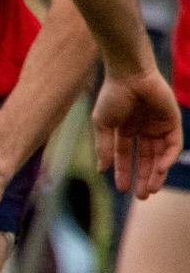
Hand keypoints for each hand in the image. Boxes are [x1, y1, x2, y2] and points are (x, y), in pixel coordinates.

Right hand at [92, 67, 181, 199]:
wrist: (130, 75)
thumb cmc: (113, 96)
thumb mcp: (103, 125)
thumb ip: (103, 147)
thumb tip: (101, 170)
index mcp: (124, 129)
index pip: (125, 156)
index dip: (124, 172)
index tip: (122, 189)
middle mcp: (142, 130)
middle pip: (145, 159)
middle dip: (143, 177)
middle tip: (141, 197)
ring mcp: (158, 126)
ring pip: (159, 155)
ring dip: (156, 173)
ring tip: (151, 189)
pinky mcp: (172, 122)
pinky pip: (172, 145)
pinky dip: (167, 157)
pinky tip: (160, 168)